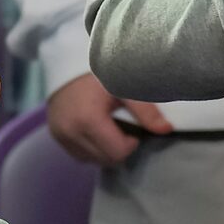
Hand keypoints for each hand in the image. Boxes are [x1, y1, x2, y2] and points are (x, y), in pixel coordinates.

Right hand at [45, 72, 169, 166]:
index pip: (117, 152)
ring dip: (105, 150)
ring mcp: (61, 135)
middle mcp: (70, 131)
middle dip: (119, 149)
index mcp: (88, 119)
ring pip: (93, 160)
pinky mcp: (56, 136)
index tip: (133, 131)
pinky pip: (80, 155)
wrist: (66, 63)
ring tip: (108, 128)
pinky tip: (95, 131)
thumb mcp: (123, 88)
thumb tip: (167, 130)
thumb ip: (146, 111)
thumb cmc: (98, 74)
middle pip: (105, 160)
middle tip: (122, 128)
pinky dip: (92, 148)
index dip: (130, 144)